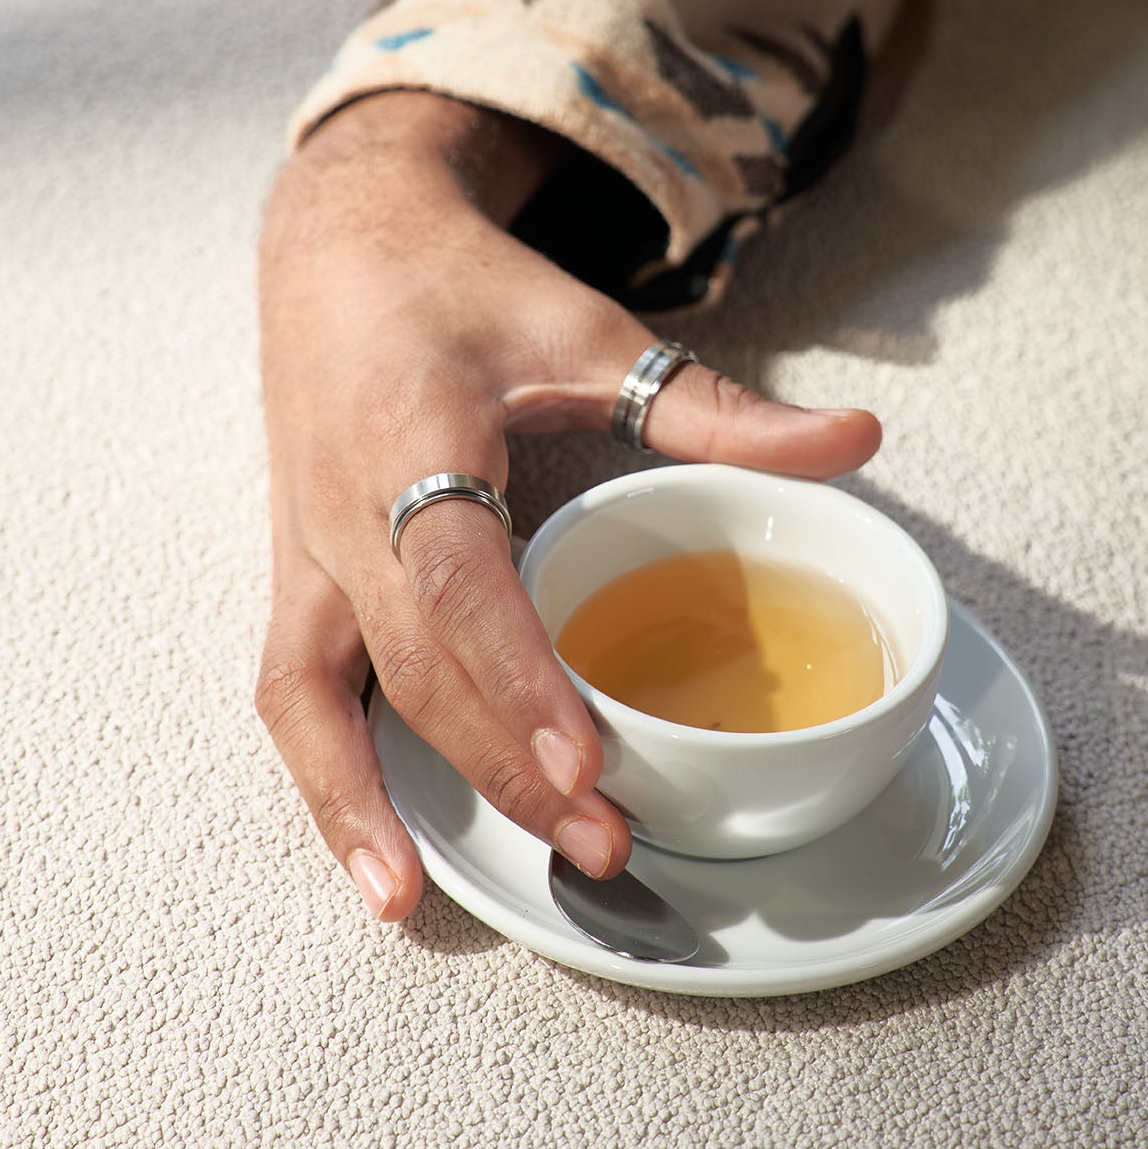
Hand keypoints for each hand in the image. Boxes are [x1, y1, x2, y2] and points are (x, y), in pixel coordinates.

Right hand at [255, 91, 882, 921]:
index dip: (516, 673)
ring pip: (314, 696)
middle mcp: (340, 505)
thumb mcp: (592, 331)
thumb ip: (718, 405)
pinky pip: (290, 694)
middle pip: (409, 663)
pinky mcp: (292, 577)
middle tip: (602, 844)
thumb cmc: (466, 290)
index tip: (589, 756)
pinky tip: (373, 864)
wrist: (337, 245)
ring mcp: (302, 550)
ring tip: (424, 902)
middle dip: (499, 764)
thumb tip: (857, 444)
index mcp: (415, 434)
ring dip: (369, 802)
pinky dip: (323, 782)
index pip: (457, 576)